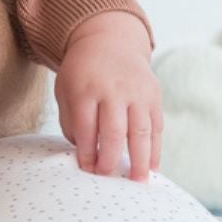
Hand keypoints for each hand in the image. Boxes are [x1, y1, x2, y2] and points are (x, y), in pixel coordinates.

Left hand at [54, 12, 161, 179]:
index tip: (87, 170)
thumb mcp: (65, 89)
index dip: (86, 152)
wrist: (109, 40)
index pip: (85, 127)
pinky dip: (155, 149)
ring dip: (139, 159)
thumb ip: (70, 121)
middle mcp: (113, 90)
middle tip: (107, 178)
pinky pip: (156, 127)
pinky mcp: (153, 96)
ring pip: (140, 131)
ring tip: (137, 181)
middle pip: (113, 131)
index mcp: (85, 88)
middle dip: (110, 158)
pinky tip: (151, 167)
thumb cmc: (82, 73)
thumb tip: (84, 154)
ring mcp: (136, 92)